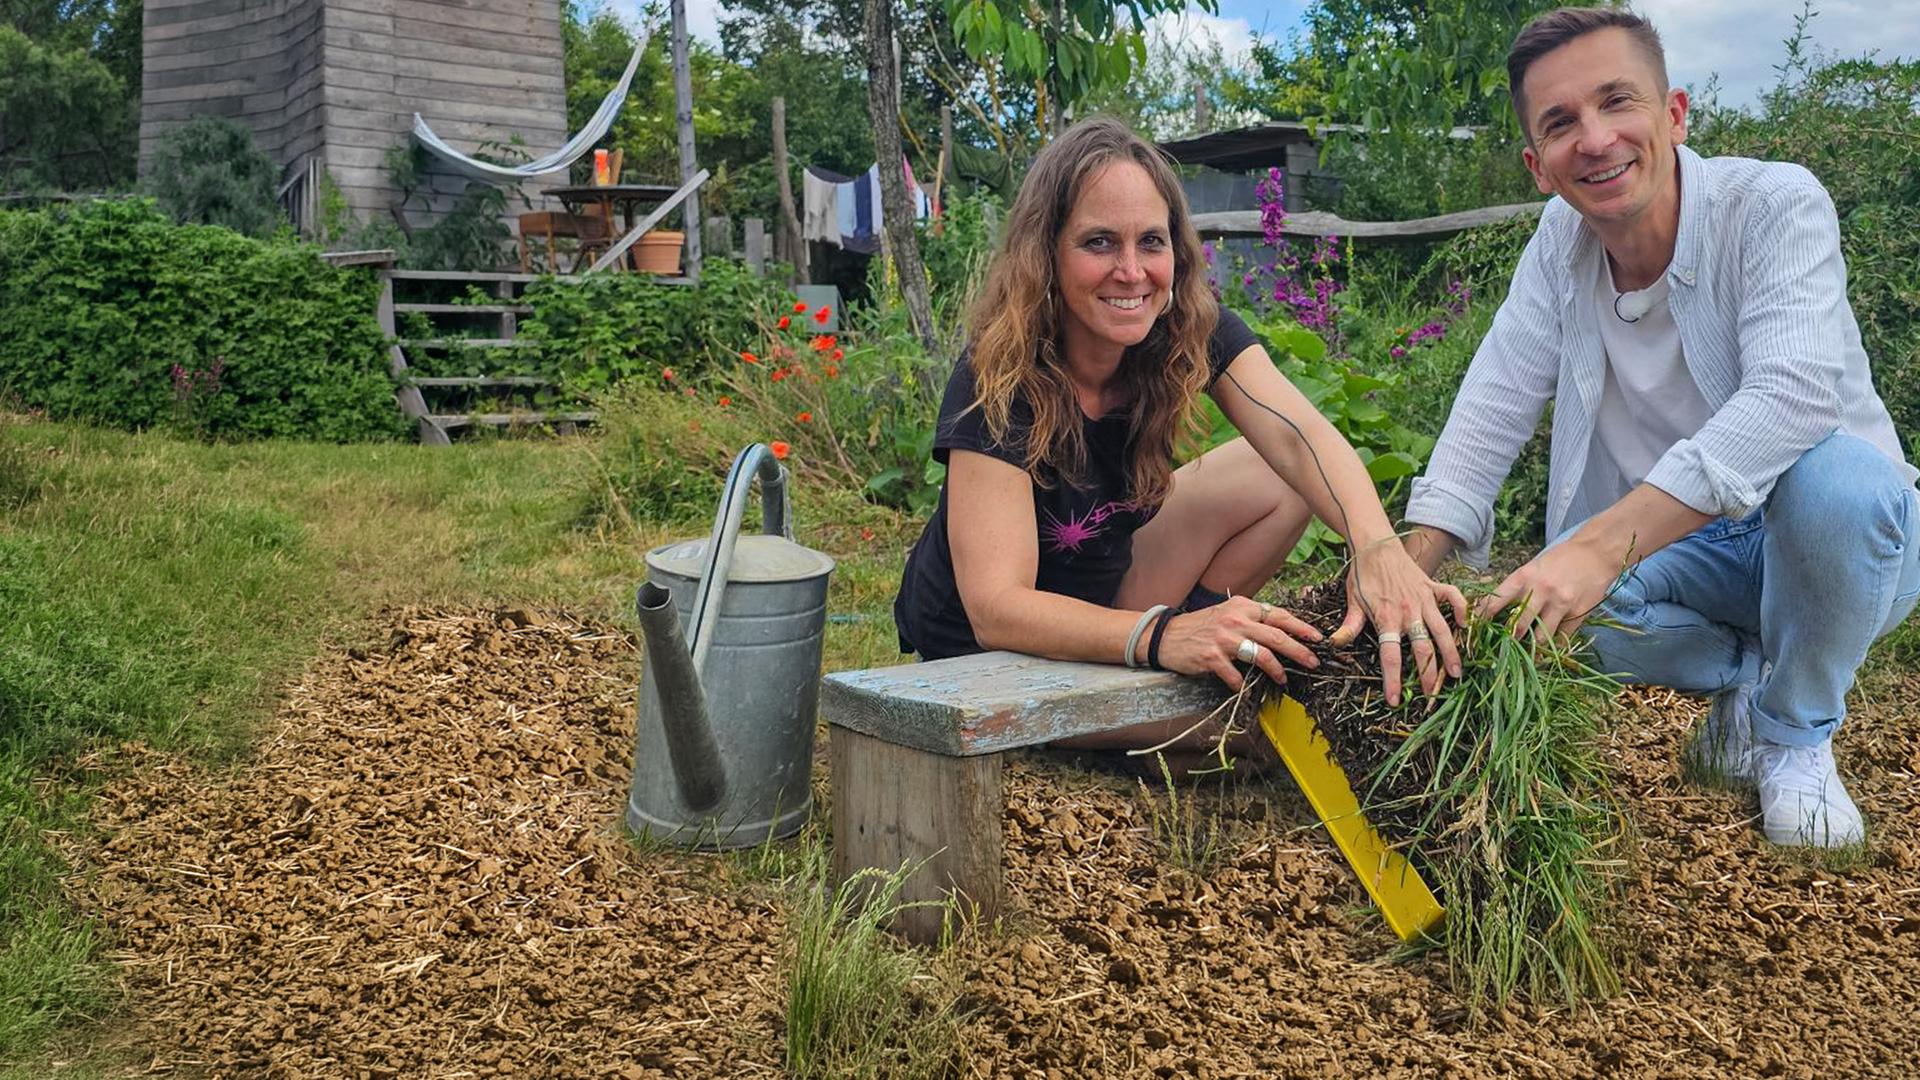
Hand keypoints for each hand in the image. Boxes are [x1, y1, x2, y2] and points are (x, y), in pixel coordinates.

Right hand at [1156, 596, 1323, 691]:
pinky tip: (1243, 688)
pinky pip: (1236, 675)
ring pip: (1262, 656)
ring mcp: (1224, 639)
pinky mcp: (1212, 657)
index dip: (1302, 628)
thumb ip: (1252, 619)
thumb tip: (1282, 631)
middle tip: (1313, 663)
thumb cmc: (1201, 627)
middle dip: (1300, 651)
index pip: (1280, 616)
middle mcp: (1236, 620)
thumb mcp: (1228, 613)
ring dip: (1277, 670)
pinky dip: (1242, 684)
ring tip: (1283, 678)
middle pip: (1277, 637)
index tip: (1318, 639)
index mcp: (1243, 606)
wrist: (1165, 636)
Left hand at [1331, 539, 1468, 705]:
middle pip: (1423, 649)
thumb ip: (1348, 626)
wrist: (1375, 545)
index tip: (1394, 700)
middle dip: (1428, 675)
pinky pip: (1453, 598)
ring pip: (1443, 630)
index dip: (1393, 680)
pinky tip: (1465, 627)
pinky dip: (1462, 611)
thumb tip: (1334, 645)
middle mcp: (1409, 612)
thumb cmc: (1362, 575)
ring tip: (1456, 674)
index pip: (1391, 656)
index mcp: (1387, 619)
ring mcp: (1424, 599)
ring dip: (1451, 653)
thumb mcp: (1352, 602)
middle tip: (1432, 695)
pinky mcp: (1434, 586)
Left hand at [1477, 536, 1618, 639]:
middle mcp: (1540, 590)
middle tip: (1499, 652)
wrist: (1596, 552)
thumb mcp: (1533, 567)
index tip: (1474, 630)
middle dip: (1506, 641)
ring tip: (1523, 659)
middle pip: (1517, 625)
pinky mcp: (1578, 613)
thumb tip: (1495, 610)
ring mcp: (1560, 603)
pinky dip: (1553, 648)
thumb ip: (1517, 587)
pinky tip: (1547, 653)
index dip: (1482, 618)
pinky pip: (1562, 638)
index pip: (1496, 600)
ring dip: (1531, 650)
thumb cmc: (1560, 559)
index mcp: (1524, 577)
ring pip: (1540, 637)